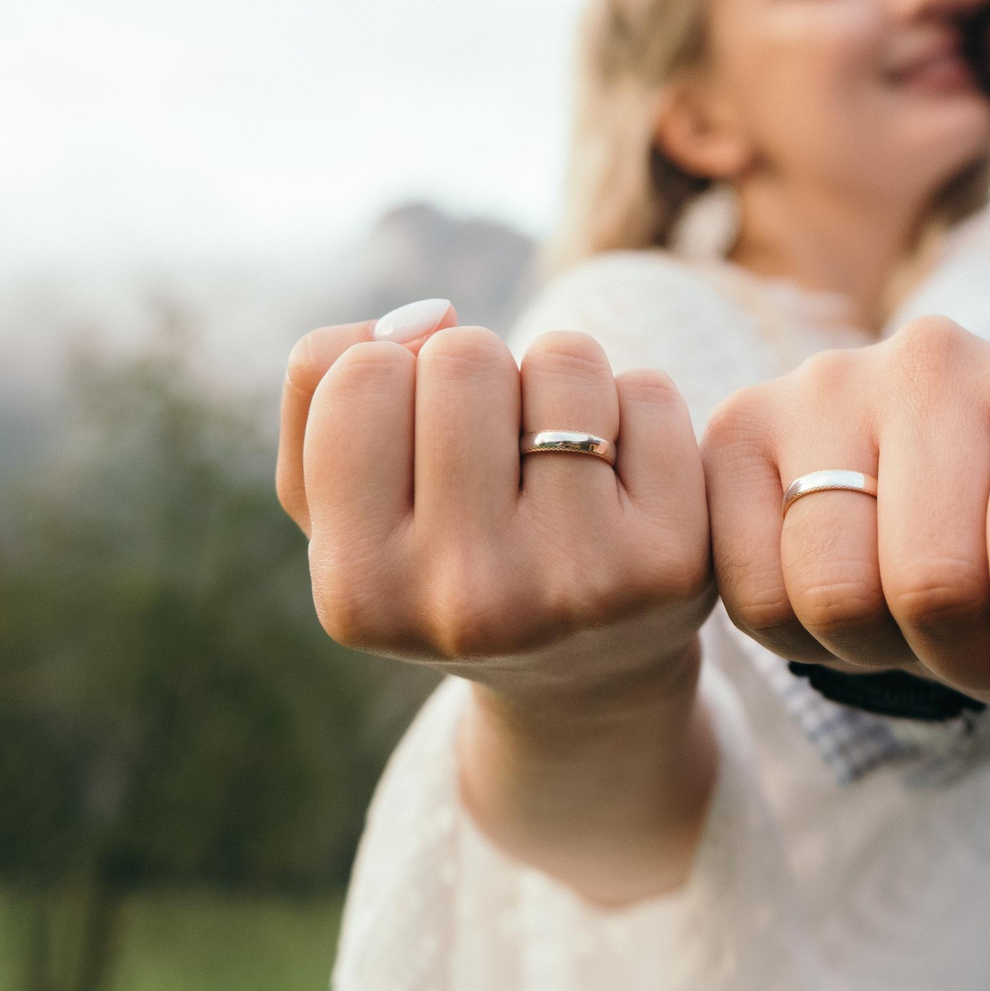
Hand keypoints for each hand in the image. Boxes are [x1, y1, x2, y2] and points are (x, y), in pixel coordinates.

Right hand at [277, 299, 714, 698]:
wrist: (584, 674)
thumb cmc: (442, 557)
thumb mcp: (340, 501)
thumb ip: (320, 388)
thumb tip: (425, 316)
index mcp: (359, 590)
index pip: (360, 374)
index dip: (393, 373)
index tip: (414, 434)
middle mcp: (467, 601)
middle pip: (463, 355)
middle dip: (478, 371)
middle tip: (493, 448)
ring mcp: (577, 584)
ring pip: (563, 359)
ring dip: (558, 382)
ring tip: (553, 459)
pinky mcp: (670, 561)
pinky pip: (648, 391)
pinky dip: (633, 408)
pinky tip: (621, 482)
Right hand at [702, 316, 989, 798]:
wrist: (928, 458)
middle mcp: (935, 362)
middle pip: (934, 587)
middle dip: (966, 669)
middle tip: (981, 663)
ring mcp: (826, 384)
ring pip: (834, 595)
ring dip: (880, 654)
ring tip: (912, 620)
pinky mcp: (739, 424)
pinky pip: (755, 594)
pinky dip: (801, 638)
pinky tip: (844, 593)